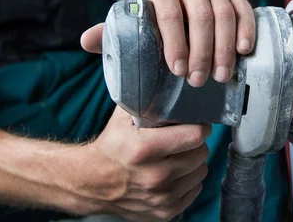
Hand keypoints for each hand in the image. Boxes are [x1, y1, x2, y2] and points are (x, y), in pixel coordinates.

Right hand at [76, 107, 211, 221]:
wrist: (91, 183)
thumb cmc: (111, 146)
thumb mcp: (123, 117)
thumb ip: (148, 100)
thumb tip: (171, 84)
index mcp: (144, 149)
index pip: (195, 135)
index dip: (200, 126)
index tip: (197, 123)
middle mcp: (154, 176)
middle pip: (201, 153)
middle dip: (196, 143)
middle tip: (187, 138)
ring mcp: (160, 197)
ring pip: (201, 172)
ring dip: (194, 162)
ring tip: (180, 155)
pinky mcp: (164, 212)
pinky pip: (194, 190)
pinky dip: (189, 181)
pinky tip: (176, 173)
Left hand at [81, 0, 255, 86]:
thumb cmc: (160, 21)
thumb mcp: (139, 24)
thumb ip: (115, 32)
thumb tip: (85, 42)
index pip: (170, 16)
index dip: (174, 43)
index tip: (176, 71)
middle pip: (201, 18)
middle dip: (201, 52)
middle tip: (198, 81)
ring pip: (224, 16)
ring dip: (223, 48)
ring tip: (221, 76)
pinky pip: (245, 10)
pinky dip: (246, 30)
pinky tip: (244, 50)